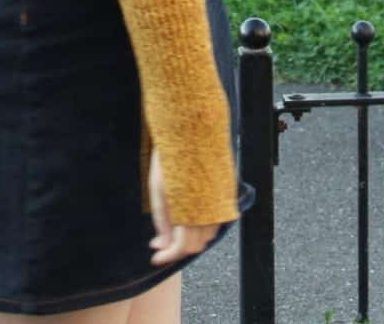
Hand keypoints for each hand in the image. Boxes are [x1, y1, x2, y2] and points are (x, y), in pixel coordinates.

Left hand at [148, 147, 219, 265]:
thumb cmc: (171, 157)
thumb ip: (162, 221)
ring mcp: (222, 200)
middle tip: (160, 241)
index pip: (183, 248)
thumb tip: (162, 244)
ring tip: (173, 226)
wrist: (192, 127)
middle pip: (198, 244)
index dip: (168, 256)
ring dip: (192, 236)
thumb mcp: (158, 190)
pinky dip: (203, 223)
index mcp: (192, 211)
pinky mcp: (228, 190)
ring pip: (209, 233)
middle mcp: (211, 210)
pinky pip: (218, 217)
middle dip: (178, 247)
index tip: (155, 257)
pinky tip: (189, 213)